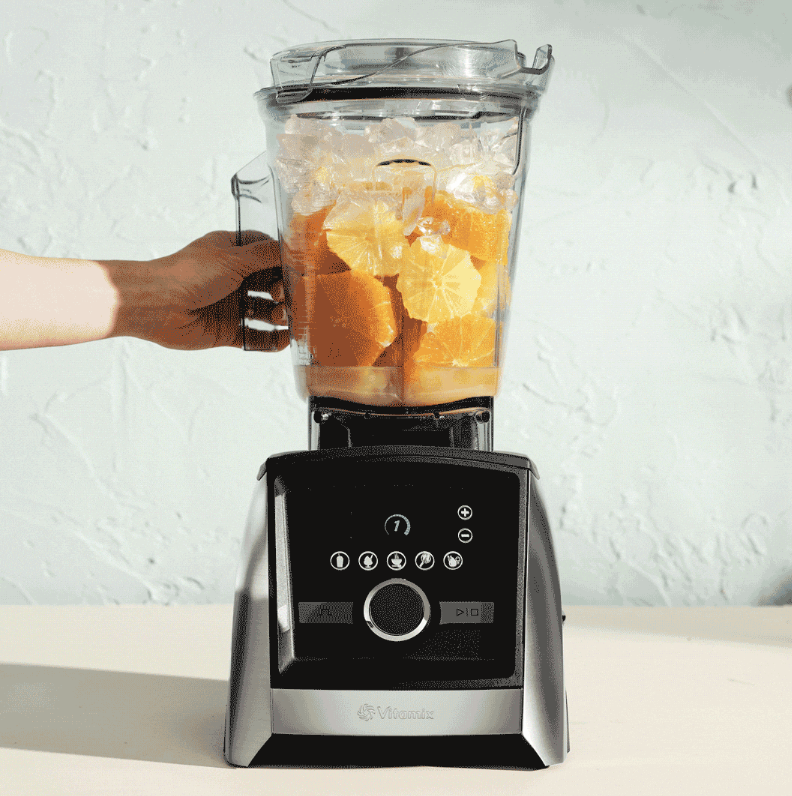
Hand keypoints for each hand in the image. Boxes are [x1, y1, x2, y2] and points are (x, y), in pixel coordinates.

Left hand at [109, 231, 288, 350]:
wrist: (156, 305)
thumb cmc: (188, 274)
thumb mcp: (233, 258)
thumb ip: (266, 255)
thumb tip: (293, 248)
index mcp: (232, 253)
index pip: (267, 252)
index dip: (285, 260)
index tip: (303, 268)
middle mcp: (233, 278)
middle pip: (270, 284)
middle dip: (285, 291)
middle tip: (290, 297)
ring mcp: (231, 305)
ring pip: (265, 311)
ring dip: (280, 315)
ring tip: (284, 317)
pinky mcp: (227, 330)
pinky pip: (255, 336)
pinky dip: (271, 340)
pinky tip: (285, 340)